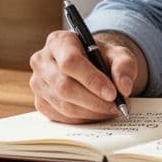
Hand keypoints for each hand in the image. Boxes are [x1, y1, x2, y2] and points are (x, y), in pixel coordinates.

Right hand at [29, 30, 145, 122]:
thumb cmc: (102, 58)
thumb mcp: (119, 54)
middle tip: (116, 107)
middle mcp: (42, 60)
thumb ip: (124, 67)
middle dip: (94, 101)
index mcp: (59, 41)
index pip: (70, 62)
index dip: (92, 80)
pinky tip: (97, 114)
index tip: (112, 93)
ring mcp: (38, 83)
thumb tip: (124, 88)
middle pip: (65, 87)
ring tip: (110, 110)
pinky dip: (83, 119)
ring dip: (91, 113)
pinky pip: (61, 117)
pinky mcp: (40, 102)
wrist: (90, 66)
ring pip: (64, 105)